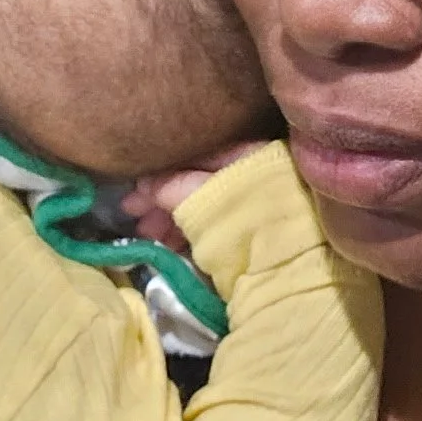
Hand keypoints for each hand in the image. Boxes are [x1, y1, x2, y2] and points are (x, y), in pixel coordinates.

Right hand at [119, 141, 271, 253]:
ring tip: (145, 235)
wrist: (291, 267)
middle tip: (130, 213)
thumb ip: (173, 186)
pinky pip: (213, 224)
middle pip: (195, 179)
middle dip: (161, 197)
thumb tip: (146, 183)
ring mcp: (253, 203)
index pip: (194, 153)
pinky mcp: (252, 230)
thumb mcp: (203, 197)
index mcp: (245, 154)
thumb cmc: (246, 219)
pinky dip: (189, 232)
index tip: (134, 188)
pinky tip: (167, 245)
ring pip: (202, 204)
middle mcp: (251, 173)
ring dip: (170, 218)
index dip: (160, 169)